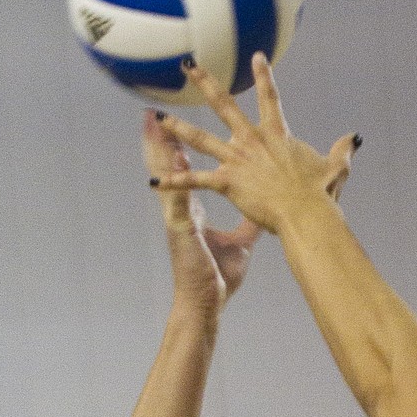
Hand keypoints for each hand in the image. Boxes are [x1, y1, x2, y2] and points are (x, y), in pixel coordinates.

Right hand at [145, 109, 259, 315]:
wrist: (205, 305)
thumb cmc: (218, 279)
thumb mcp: (240, 245)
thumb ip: (249, 224)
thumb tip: (263, 212)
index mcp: (193, 211)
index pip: (187, 172)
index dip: (180, 149)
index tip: (177, 126)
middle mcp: (182, 210)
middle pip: (171, 167)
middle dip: (162, 139)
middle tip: (154, 112)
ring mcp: (178, 219)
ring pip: (167, 176)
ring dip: (158, 149)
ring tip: (153, 123)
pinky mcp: (180, 230)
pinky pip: (176, 199)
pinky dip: (175, 179)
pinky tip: (175, 159)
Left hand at [154, 55, 358, 235]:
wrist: (305, 211)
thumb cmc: (320, 194)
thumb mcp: (335, 168)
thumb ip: (342, 152)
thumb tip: (354, 139)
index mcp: (276, 134)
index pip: (269, 97)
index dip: (263, 76)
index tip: (256, 57)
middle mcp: (252, 140)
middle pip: (224, 105)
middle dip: (205, 84)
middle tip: (189, 67)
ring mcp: (238, 158)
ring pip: (201, 137)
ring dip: (179, 126)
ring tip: (160, 116)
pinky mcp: (228, 181)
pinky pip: (195, 180)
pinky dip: (175, 181)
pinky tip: (154, 181)